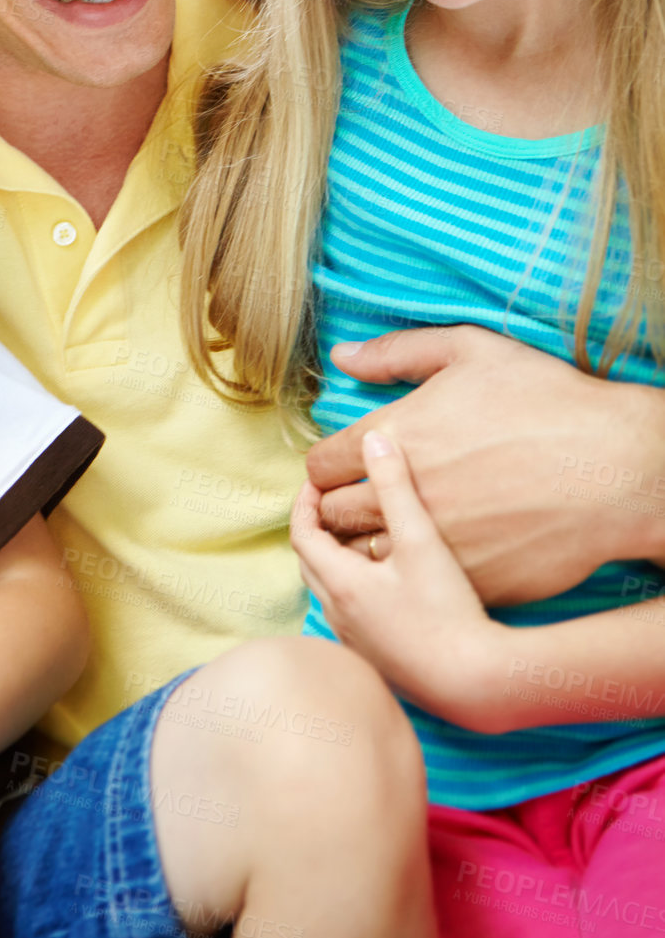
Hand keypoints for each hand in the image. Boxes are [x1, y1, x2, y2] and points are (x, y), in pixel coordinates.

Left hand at [294, 428, 507, 728]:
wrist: (476, 685)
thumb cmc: (448, 613)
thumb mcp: (422, 540)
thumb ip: (396, 487)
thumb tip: (374, 439)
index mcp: (341, 586)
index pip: (301, 534)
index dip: (305, 502)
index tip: (318, 481)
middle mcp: (339, 617)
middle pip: (311, 563)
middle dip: (317, 528)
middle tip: (335, 502)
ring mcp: (356, 643)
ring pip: (330, 590)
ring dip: (336, 559)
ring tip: (363, 535)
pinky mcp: (377, 659)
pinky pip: (350, 614)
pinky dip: (355, 587)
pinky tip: (388, 580)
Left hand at [306, 325, 661, 603]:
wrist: (616, 469)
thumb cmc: (548, 400)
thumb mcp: (471, 350)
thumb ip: (397, 352)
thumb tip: (342, 356)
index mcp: (396, 436)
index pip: (321, 464)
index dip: (329, 464)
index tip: (346, 464)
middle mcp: (404, 495)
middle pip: (332, 515)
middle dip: (339, 504)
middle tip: (361, 497)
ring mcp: (436, 545)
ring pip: (365, 557)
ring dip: (367, 543)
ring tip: (390, 527)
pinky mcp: (468, 581)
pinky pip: (412, 588)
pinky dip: (411, 574)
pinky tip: (429, 554)